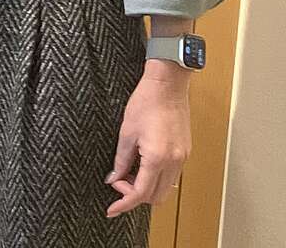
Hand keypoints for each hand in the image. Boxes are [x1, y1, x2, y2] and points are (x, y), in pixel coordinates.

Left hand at [105, 59, 190, 216]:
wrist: (167, 85)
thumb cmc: (146, 102)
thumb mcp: (126, 132)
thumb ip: (120, 160)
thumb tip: (114, 178)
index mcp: (157, 158)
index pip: (140, 193)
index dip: (124, 203)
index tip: (111, 209)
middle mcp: (174, 162)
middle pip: (155, 197)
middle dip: (134, 195)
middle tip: (117, 181)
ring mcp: (182, 158)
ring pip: (165, 188)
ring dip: (146, 187)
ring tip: (128, 172)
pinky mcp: (185, 152)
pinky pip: (171, 175)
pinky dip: (156, 178)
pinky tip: (141, 165)